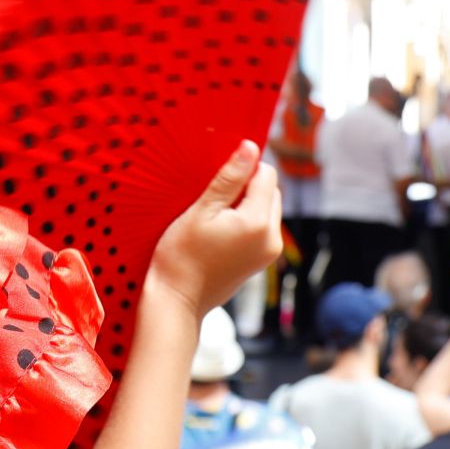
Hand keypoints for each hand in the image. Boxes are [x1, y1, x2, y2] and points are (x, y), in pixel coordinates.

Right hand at [147, 141, 281, 316]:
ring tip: (216, 218)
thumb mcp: (202, 210)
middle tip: (215, 200)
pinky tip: (220, 231)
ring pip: (267, 208)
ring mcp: (269, 252)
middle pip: (271, 191)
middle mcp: (272, 238)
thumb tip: (251, 147)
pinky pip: (262, 227)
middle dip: (247, 187)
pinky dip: (246, 221)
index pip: (266, 175)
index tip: (218, 180)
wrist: (177, 301)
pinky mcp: (262, 261)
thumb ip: (230, 178)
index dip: (244, 170)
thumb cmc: (181, 255)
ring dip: (247, 204)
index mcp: (258, 223)